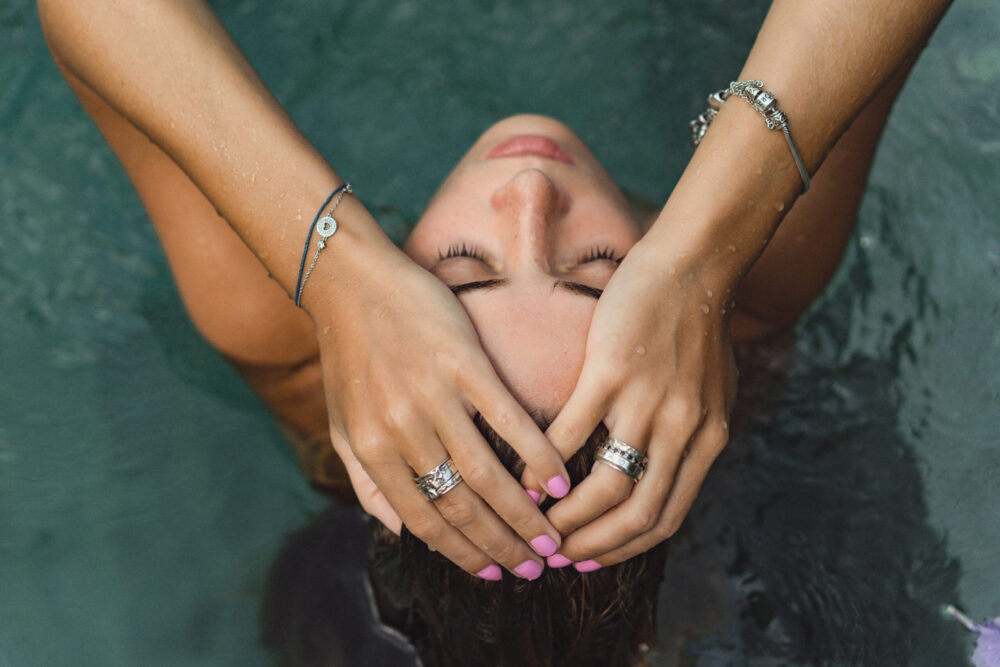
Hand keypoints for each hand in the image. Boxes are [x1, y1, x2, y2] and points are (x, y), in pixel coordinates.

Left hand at [310, 244, 569, 578]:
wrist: (352, 283)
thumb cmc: (349, 357)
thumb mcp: (341, 426)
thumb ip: (367, 482)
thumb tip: (399, 531)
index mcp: (370, 450)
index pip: (423, 520)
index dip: (461, 554)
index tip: (493, 573)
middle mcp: (401, 430)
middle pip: (459, 505)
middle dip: (501, 545)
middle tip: (535, 567)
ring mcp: (433, 396)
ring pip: (485, 473)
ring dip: (523, 514)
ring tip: (552, 539)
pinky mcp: (461, 363)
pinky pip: (506, 420)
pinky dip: (536, 454)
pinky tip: (558, 480)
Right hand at [524, 236, 737, 566]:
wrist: (693, 263)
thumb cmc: (699, 325)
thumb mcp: (712, 393)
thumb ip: (691, 435)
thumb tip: (662, 470)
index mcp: (707, 440)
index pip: (667, 518)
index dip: (626, 548)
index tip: (591, 558)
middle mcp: (683, 430)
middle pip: (637, 514)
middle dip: (592, 545)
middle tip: (556, 553)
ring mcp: (648, 402)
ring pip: (605, 485)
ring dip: (566, 516)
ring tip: (535, 522)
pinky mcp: (612, 371)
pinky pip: (572, 433)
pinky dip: (543, 463)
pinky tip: (521, 472)